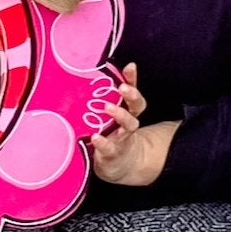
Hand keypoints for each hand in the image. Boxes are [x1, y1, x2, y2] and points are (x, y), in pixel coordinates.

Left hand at [88, 64, 177, 187]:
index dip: (133, 79)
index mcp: (127, 110)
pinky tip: (95, 137)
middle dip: (132, 95)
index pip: (133, 91)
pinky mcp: (113, 154)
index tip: (130, 67)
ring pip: (129, 125)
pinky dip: (102, 142)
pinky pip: (109, 147)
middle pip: (137, 106)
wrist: (119, 164)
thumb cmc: (112, 133)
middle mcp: (128, 122)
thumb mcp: (110, 116)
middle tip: (123, 87)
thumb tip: (94, 75)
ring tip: (108, 107)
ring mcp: (123, 138)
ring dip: (121, 115)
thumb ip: (105, 99)